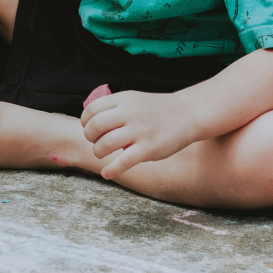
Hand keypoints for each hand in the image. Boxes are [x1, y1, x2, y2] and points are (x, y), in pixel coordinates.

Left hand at [80, 91, 197, 179]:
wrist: (187, 114)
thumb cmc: (156, 110)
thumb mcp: (133, 99)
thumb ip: (113, 107)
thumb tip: (89, 120)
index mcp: (123, 100)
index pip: (92, 109)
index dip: (85, 121)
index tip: (88, 128)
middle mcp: (129, 114)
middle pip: (95, 126)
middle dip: (89, 137)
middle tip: (95, 141)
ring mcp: (139, 131)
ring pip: (106, 144)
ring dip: (98, 152)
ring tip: (102, 154)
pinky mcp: (148, 149)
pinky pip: (124, 162)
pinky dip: (111, 170)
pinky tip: (106, 173)